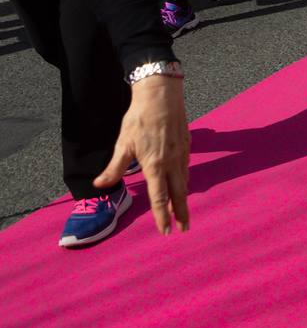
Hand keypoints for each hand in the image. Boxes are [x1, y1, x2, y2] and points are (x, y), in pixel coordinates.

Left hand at [95, 73, 189, 234]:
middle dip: (181, 213)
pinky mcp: (187, 146)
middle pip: (179, 194)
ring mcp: (182, 154)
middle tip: (184, 228)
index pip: (159, 197)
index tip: (165, 230)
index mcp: (155, 166)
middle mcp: (172, 163)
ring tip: (181, 210)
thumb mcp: (123, 144)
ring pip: (184, 182)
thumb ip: (114, 168)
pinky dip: (184, 181)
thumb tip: (99, 186)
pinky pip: (186, 169)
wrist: (162, 97)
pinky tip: (182, 183)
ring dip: (183, 198)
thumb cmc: (139, 119)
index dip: (161, 216)